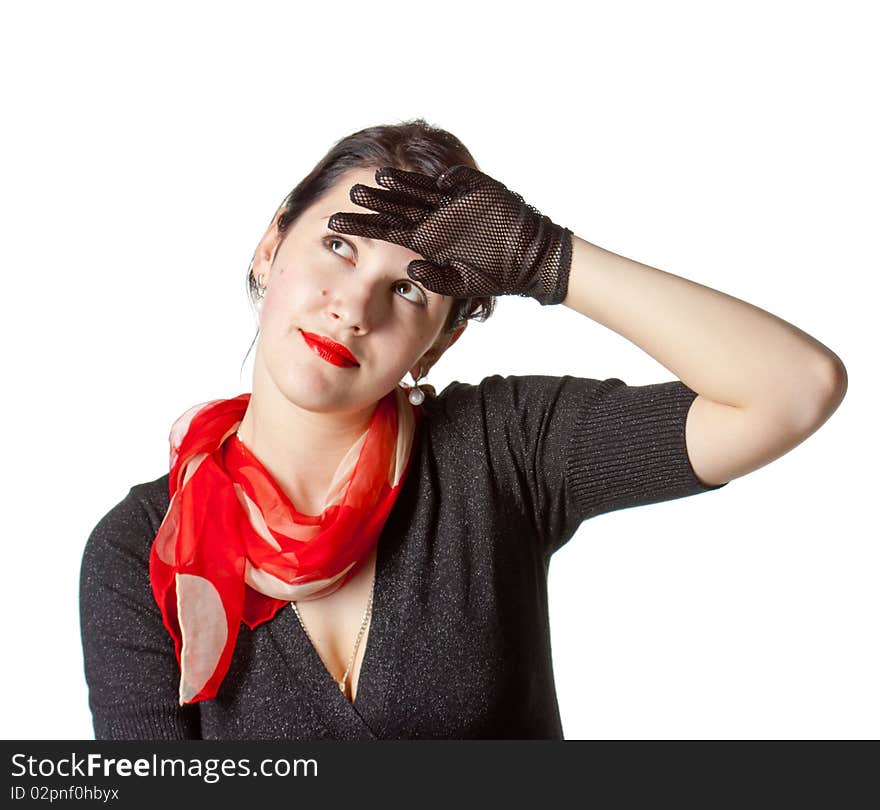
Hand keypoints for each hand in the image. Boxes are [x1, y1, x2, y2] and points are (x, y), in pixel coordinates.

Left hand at [328, 165, 572, 304]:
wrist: (528, 258)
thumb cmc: (495, 272)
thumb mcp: (463, 283)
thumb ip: (437, 279)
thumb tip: (412, 272)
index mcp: (427, 239)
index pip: (387, 231)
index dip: (363, 227)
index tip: (335, 226)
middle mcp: (435, 217)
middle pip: (398, 206)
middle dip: (375, 201)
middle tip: (350, 195)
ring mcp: (454, 202)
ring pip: (423, 190)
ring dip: (404, 184)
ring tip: (380, 178)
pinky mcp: (478, 191)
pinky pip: (463, 182)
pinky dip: (453, 180)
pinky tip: (440, 181)